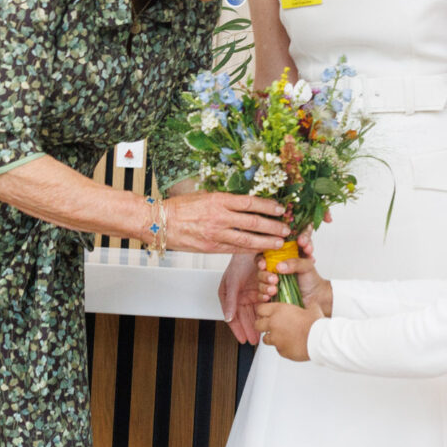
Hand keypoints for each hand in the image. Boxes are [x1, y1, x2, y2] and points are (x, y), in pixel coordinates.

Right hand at [161, 191, 290, 254]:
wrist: (160, 222)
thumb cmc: (180, 207)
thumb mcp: (204, 195)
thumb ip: (224, 200)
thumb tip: (242, 202)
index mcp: (219, 200)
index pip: (250, 202)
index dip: (268, 206)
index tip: (280, 208)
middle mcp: (220, 217)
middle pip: (254, 222)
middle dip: (273, 226)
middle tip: (286, 228)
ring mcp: (217, 234)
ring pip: (248, 239)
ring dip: (266, 241)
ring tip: (279, 242)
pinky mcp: (212, 247)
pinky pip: (235, 249)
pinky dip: (249, 251)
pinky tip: (259, 251)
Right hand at [218, 251, 263, 343]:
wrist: (253, 247)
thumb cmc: (237, 262)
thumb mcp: (232, 283)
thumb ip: (230, 301)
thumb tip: (227, 318)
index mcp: (230, 297)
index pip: (234, 318)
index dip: (239, 330)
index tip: (245, 340)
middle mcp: (242, 296)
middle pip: (247, 317)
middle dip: (252, 326)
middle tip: (257, 338)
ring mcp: (253, 291)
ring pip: (258, 306)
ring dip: (263, 304)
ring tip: (266, 302)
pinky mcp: (264, 286)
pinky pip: (267, 296)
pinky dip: (269, 295)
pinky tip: (271, 293)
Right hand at [253, 234, 332, 315]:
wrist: (313, 297)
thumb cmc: (310, 278)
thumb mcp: (307, 266)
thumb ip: (295, 263)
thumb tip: (279, 267)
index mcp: (282, 254)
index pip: (268, 249)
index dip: (265, 254)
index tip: (264, 263)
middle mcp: (273, 265)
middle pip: (260, 263)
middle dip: (264, 270)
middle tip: (273, 278)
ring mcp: (269, 278)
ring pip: (259, 278)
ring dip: (264, 283)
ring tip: (274, 289)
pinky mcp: (268, 291)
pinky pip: (259, 293)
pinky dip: (263, 294)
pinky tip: (268, 297)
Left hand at [255, 298, 318, 360]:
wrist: (319, 340)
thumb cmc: (315, 324)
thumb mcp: (312, 309)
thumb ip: (308, 305)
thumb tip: (312, 303)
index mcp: (279, 311)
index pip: (260, 309)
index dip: (263, 312)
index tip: (266, 314)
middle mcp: (274, 324)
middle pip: (257, 325)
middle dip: (262, 326)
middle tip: (270, 327)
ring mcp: (276, 339)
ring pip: (265, 339)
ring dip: (272, 338)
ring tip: (282, 337)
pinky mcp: (281, 351)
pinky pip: (278, 349)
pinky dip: (283, 348)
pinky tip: (291, 345)